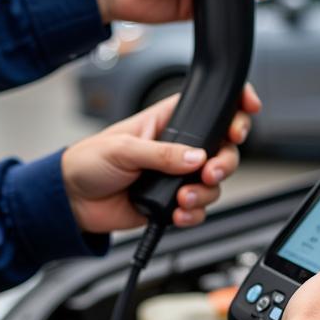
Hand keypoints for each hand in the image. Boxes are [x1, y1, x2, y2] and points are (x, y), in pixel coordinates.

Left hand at [61, 84, 261, 233]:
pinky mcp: (172, 204)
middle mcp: (179, 148)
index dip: (235, 105)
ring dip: (205, 193)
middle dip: (226, 161)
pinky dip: (193, 215)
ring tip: (183, 199)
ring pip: (215, 183)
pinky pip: (198, 210)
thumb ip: (161, 153)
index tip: (248, 109)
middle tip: (210, 172)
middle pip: (224, 149)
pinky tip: (177, 214)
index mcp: (168, 121)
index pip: (211, 107)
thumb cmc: (88, 161)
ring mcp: (178, 176)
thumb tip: (195, 156)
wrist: (72, 201)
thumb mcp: (123, 149)